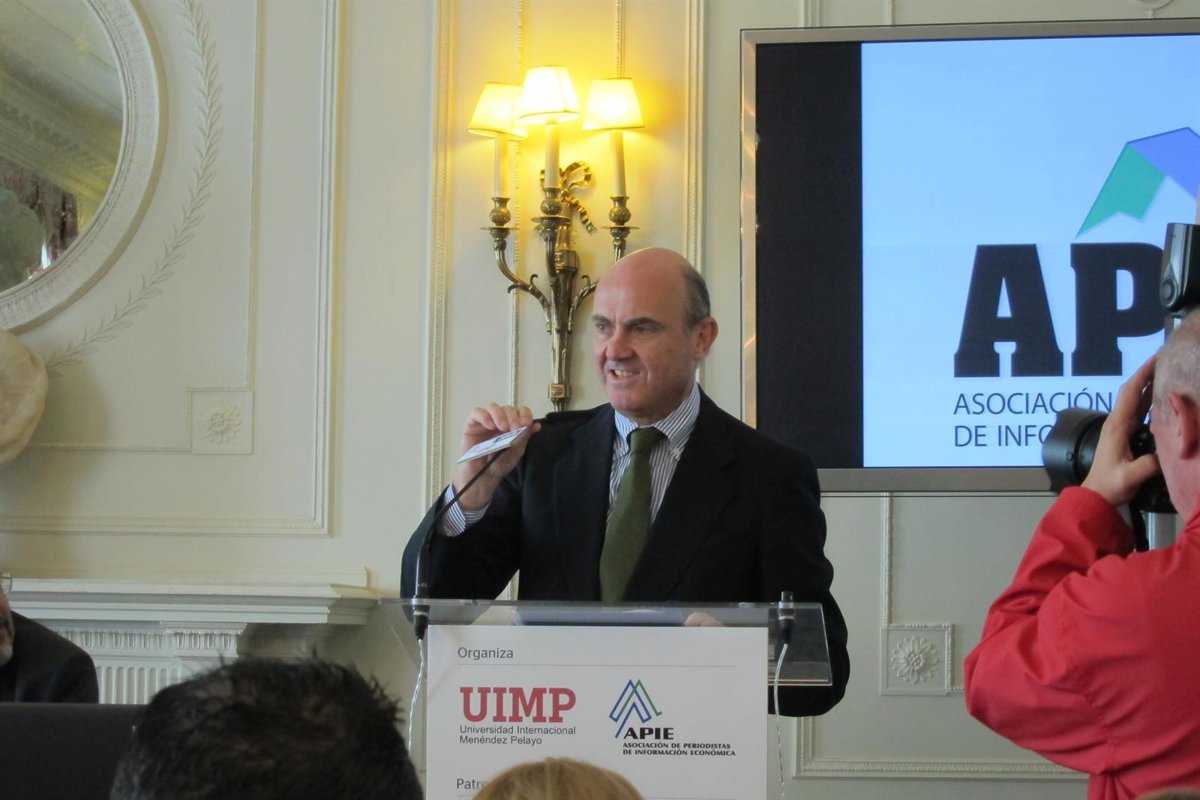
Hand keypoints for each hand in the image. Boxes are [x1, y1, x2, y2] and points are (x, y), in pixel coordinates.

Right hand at [451, 403, 539, 510]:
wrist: (484, 476)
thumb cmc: (499, 464)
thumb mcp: (516, 451)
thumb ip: (524, 437)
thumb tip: (536, 425)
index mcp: (512, 425)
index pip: (520, 411)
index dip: (524, 414)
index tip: (526, 423)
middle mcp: (499, 421)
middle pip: (508, 408)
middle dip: (513, 416)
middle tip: (515, 428)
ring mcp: (486, 421)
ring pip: (493, 407)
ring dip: (500, 415)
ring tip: (503, 428)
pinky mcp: (472, 424)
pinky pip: (477, 413)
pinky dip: (484, 416)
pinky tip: (490, 426)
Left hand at [1081, 356, 1161, 506]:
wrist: (1097, 496)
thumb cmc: (1110, 485)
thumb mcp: (1129, 476)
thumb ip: (1147, 465)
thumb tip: (1166, 453)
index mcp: (1118, 426)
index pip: (1131, 393)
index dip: (1143, 374)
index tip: (1156, 358)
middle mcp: (1118, 422)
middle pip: (1133, 392)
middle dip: (1147, 374)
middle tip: (1166, 360)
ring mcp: (1122, 428)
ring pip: (1137, 401)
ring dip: (1150, 386)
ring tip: (1168, 374)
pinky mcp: (1126, 435)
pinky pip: (1140, 412)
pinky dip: (1151, 401)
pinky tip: (1164, 399)